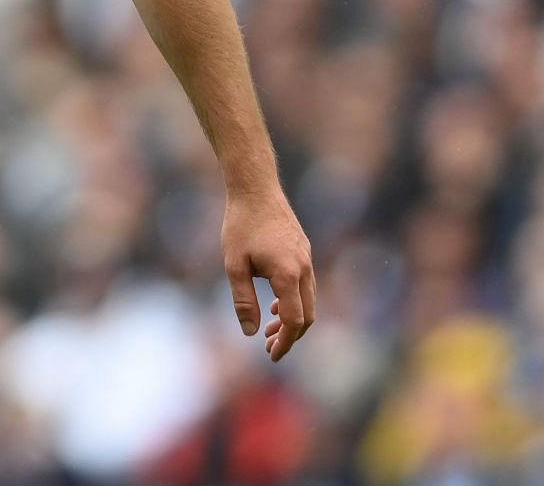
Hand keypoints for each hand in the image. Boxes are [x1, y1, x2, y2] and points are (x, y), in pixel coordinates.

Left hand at [221, 187, 314, 361]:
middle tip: (269, 346)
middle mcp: (304, 268)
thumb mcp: (234, 265)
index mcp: (288, 274)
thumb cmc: (241, 225)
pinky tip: (275, 305)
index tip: (271, 355)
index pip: (294, 320)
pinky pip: (306, 285)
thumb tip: (249, 332)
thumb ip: (243, 300)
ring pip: (309, 300)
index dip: (285, 342)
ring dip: (293, 319)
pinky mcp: (304, 251)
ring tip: (269, 329)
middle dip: (290, 336)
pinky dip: (294, 301)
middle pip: (307, 315)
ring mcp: (307, 259)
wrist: (255, 188)